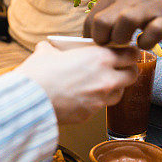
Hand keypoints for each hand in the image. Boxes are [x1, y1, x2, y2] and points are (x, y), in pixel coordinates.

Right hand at [15, 41, 137, 123]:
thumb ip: (54, 48)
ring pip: (119, 93)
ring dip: (114, 88)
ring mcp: (100, 99)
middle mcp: (105, 78)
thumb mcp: (46, 52)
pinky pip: (100, 107)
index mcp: (99, 57)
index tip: (125, 53)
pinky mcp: (90, 115)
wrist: (28, 101)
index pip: (131, 54)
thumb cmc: (37, 74)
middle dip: (127, 71)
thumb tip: (49, 47)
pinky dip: (96, 101)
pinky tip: (83, 97)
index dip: (129, 53)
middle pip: (132, 74)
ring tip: (100, 84)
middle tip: (118, 69)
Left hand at [83, 0, 161, 49]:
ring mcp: (148, 8)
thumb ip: (112, 6)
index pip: (91, 19)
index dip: (91, 36)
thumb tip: (94, 29)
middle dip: (102, 40)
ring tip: (129, 42)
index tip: (98, 44)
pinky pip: (149, 36)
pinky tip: (146, 40)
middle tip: (111, 45)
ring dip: (122, 40)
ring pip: (122, 27)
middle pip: (101, 23)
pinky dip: (145, 43)